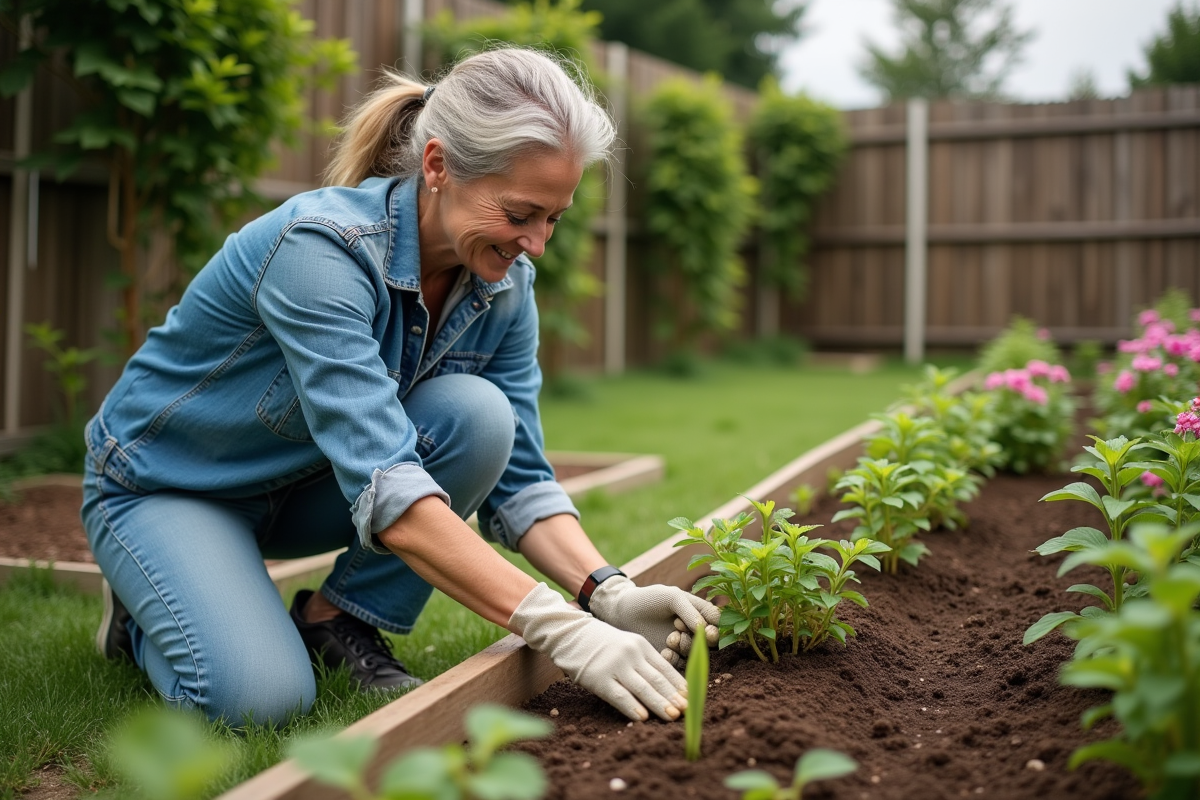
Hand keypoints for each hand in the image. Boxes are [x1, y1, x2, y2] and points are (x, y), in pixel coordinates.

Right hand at [510, 583, 687, 721]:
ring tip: (672, 716)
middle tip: (687, 711)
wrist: (570, 634)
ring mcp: (614, 665)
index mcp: (640, 645)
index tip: (691, 698)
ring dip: (659, 703)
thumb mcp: (627, 645)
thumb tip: (667, 686)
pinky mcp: (598, 678)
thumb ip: (644, 661)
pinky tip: (643, 717)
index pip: (665, 667)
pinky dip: (632, 707)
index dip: (679, 684)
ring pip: (642, 688)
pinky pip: (619, 695)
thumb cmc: (601, 643)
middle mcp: (630, 654)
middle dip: (673, 696)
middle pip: (657, 678)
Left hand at [587, 576, 719, 666]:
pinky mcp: (668, 657)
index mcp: (698, 612)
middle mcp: (693, 630)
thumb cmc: (649, 598)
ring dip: (685, 648)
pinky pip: (679, 664)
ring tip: (670, 638)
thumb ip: (690, 610)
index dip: (713, 629)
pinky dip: (674, 659)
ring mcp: (681, 644)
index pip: (717, 624)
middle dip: (698, 639)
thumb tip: (705, 629)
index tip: (702, 627)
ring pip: (694, 654)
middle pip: (709, 643)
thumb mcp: (672, 597)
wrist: (623, 610)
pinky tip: (665, 651)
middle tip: (680, 631)